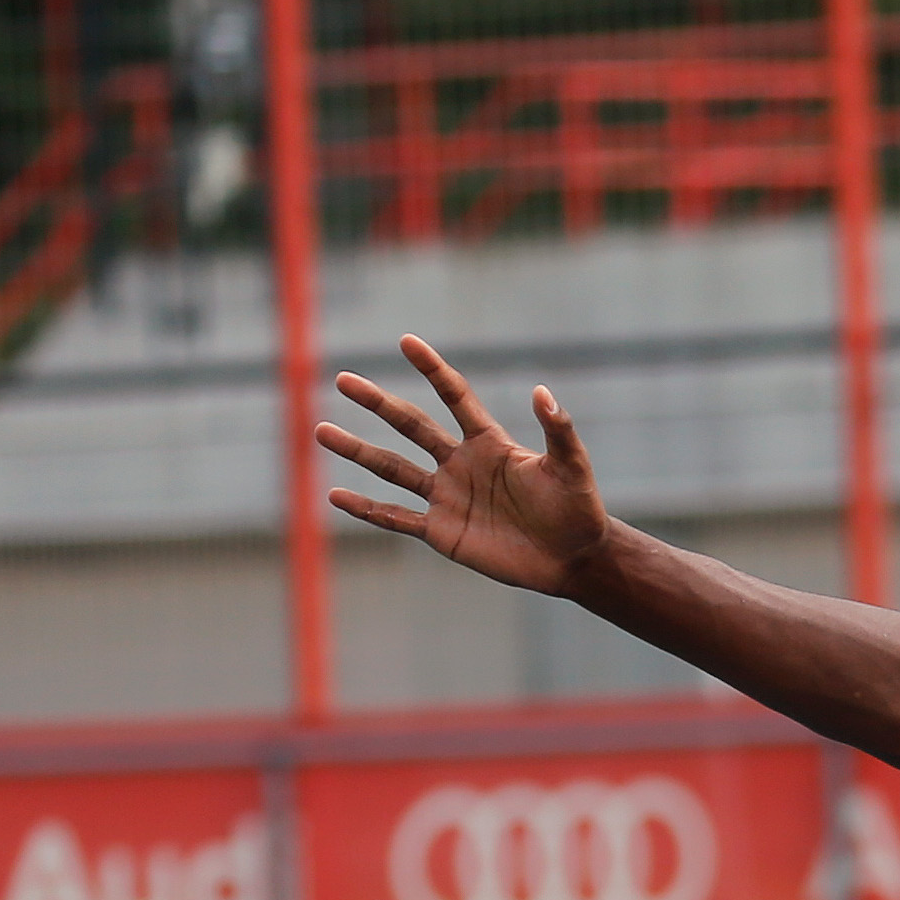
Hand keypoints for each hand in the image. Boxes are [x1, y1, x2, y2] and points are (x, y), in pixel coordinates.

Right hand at [320, 335, 612, 596]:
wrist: (572, 558)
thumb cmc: (578, 509)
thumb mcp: (573, 467)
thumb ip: (558, 431)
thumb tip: (543, 392)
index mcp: (489, 442)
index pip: (453, 396)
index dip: (432, 369)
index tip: (407, 341)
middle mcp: (461, 463)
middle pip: (411, 426)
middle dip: (378, 403)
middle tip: (344, 379)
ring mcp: (448, 497)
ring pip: (393, 469)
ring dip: (358, 451)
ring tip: (322, 430)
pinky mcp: (442, 532)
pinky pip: (396, 518)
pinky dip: (366, 509)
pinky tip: (334, 497)